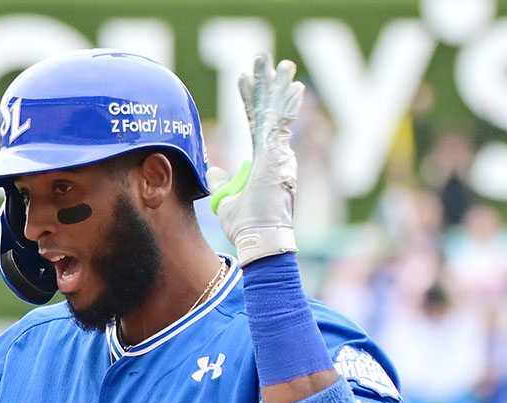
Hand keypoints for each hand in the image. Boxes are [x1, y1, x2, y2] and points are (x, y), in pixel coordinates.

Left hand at [209, 53, 304, 265]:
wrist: (260, 240)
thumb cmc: (247, 227)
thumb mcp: (225, 202)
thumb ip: (221, 182)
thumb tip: (214, 168)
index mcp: (264, 162)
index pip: (255, 123)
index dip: (249, 100)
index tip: (243, 79)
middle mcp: (275, 155)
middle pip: (268, 112)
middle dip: (265, 84)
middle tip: (262, 59)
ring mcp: (279, 155)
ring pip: (276, 113)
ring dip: (275, 87)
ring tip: (277, 63)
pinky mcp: (279, 158)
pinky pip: (283, 126)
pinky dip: (286, 106)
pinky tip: (292, 86)